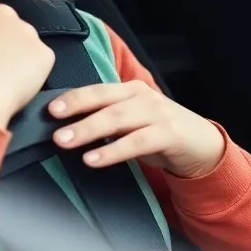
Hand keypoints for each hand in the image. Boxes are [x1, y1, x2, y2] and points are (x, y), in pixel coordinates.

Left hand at [48, 80, 225, 177]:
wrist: (201, 144)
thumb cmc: (159, 132)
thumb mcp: (132, 121)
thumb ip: (106, 119)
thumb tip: (65, 128)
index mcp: (130, 90)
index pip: (97, 90)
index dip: (73, 98)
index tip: (49, 108)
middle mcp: (143, 97)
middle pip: (104, 102)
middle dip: (76, 113)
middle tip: (52, 128)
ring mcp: (157, 114)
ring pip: (118, 119)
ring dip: (89, 130)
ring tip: (66, 142)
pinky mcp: (169, 134)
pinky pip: (136, 142)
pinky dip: (113, 151)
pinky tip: (94, 160)